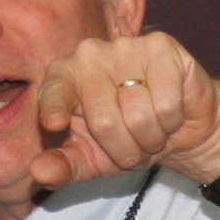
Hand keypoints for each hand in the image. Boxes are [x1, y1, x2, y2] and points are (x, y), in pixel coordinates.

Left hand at [29, 32, 219, 193]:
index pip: (55, 92)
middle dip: (125, 150)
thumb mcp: (91, 160)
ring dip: (151, 139)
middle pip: (104, 121)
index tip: (52, 123)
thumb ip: (63, 166)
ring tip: (153, 130)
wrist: (179, 129)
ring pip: (138, 116)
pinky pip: (165, 104)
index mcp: (65, 77)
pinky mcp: (161, 46)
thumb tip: (40, 173)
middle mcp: (90, 54)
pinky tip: (171, 113)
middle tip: (135, 148)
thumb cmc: (128, 140)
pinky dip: (171, 122)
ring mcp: (126, 46)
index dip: (54, 108)